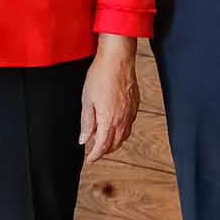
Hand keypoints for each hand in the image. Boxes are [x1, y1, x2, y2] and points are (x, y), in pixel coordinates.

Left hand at [78, 38, 138, 163]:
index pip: (102, 146)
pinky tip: (115, 126)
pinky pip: (129, 125)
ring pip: (124, 136)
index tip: (90, 159)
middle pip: (115, 144)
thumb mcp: (87, 100)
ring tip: (104, 141)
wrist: (117, 59)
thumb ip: (86, 122)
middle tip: (95, 152)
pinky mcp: (135, 105)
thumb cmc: (100, 76)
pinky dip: (122, 131)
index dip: (95, 155)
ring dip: (114, 143)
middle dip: (105, 151)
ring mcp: (131, 112)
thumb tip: (84, 139)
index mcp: (108, 119)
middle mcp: (122, 119)